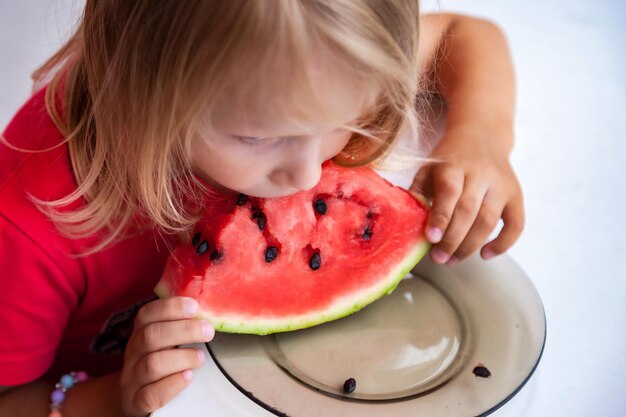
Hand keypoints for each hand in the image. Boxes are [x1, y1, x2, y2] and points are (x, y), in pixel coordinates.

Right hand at [118, 297, 213, 416]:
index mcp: (139, 334)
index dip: (170, 307)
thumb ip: (179, 326)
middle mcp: (132, 354)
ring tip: (200, 357)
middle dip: (183, 330)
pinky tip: (188, 377)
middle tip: (208, 331)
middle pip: (151, 336)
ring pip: (152, 364)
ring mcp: (132, 379)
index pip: (146, 314)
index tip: (194, 307)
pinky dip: (172, 384)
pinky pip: (150, 394)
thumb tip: (207, 307)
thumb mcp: (163, 342)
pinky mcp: (136, 402)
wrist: (132, 399)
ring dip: (182, 358)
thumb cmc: (158, 363)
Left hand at [411, 128, 523, 264]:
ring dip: (470, 246)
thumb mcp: (428, 167)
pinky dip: (503, 243)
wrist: (482, 133)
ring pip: (489, 221)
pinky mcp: (516, 194)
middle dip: (452, 240)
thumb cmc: (449, 158)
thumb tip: (409, 221)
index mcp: (454, 165)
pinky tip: (485, 255)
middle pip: (469, 211)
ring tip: (451, 260)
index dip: (441, 218)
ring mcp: (501, 185)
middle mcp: (481, 174)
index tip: (430, 239)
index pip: (450, 193)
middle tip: (438, 258)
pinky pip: (516, 224)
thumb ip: (418, 190)